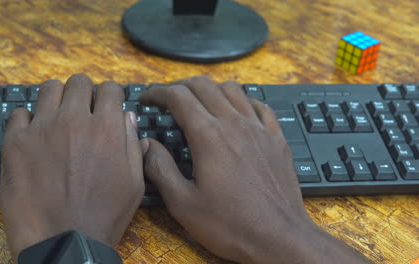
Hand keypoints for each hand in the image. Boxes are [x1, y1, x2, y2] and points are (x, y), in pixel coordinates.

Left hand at [0, 74, 143, 257]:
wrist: (65, 242)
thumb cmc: (105, 215)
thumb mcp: (134, 183)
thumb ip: (133, 145)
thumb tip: (128, 117)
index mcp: (107, 128)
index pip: (110, 89)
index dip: (110, 96)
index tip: (106, 107)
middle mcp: (74, 120)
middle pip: (79, 82)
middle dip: (85, 93)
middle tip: (83, 111)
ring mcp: (42, 129)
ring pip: (49, 88)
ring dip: (58, 98)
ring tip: (58, 117)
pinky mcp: (15, 143)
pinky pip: (19, 113)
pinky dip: (28, 120)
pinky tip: (34, 135)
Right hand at [139, 76, 369, 263]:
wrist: (278, 237)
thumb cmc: (230, 225)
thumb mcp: (184, 204)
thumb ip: (160, 169)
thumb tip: (146, 145)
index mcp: (209, 137)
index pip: (178, 97)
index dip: (157, 93)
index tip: (147, 99)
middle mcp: (235, 124)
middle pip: (204, 85)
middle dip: (180, 86)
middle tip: (167, 98)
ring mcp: (259, 129)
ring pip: (233, 89)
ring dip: (210, 89)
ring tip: (199, 101)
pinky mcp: (276, 138)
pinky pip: (260, 105)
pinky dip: (243, 100)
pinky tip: (237, 111)